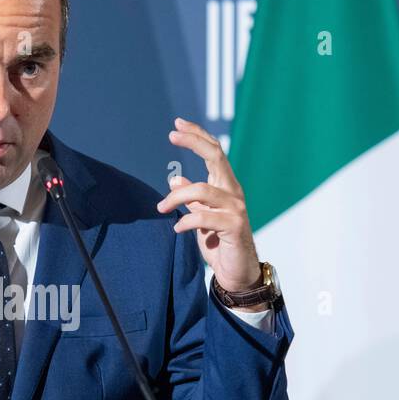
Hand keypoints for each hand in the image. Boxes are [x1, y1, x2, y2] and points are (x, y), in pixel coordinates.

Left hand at [157, 117, 261, 293]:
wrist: (236, 274)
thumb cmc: (219, 244)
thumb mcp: (201, 217)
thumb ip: (192, 198)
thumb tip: (175, 177)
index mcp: (226, 187)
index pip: (214, 153)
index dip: (197, 136)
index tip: (177, 125)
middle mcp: (233, 193)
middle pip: (216, 157)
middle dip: (194, 142)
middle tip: (172, 135)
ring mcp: (236, 209)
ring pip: (203, 190)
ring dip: (177, 197)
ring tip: (161, 208)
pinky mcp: (234, 227)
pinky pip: (204, 217)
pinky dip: (187, 221)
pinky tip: (177, 228)